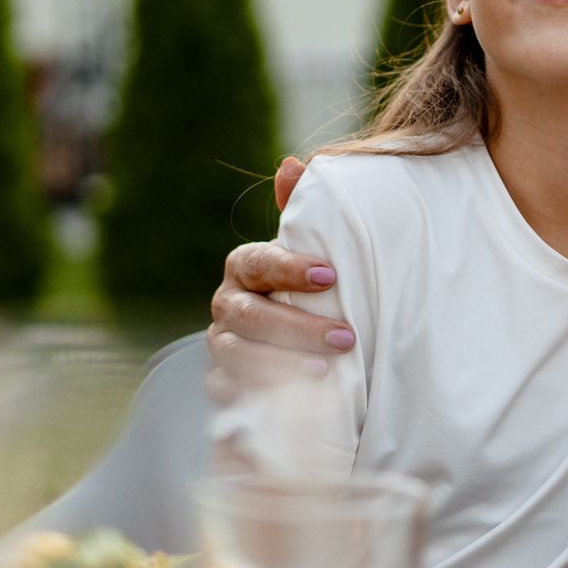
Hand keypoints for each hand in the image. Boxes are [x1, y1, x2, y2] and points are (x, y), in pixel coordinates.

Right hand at [205, 157, 355, 407]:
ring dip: (282, 365)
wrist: (299, 350)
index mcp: (246, 267)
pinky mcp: (223, 387)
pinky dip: (264, 398)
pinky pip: (234, 394)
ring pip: (239, 357)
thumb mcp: (312, 255)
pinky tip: (297, 403)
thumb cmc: (310, 292)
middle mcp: (226, 305)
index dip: (291, 268)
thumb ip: (303, 214)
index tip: (331, 276)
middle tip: (346, 337)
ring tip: (326, 373)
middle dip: (298, 326)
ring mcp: (221, 347)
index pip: (259, 262)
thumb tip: (291, 164)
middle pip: (251, 316)